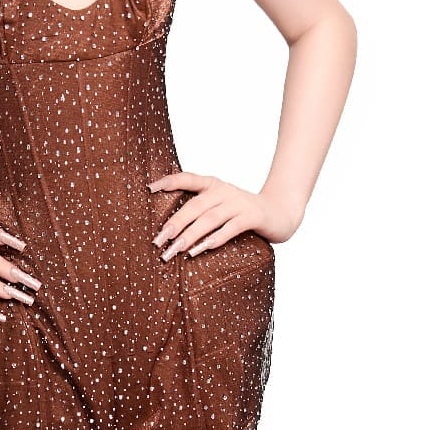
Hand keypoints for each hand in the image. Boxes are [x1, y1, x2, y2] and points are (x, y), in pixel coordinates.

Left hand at [148, 172, 301, 256]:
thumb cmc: (242, 212)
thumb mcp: (219, 205)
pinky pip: (229, 228)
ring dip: (189, 235)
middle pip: (194, 206)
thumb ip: (199, 210)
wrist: (280, 211)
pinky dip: (213, 239)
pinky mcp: (251, 216)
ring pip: (208, 219)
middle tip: (158, 241)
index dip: (169, 182)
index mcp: (213, 184)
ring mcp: (238, 203)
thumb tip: (168, 229)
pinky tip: (199, 250)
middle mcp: (224, 191)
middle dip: (174, 224)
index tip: (149, 189)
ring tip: (174, 250)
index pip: (188, 178)